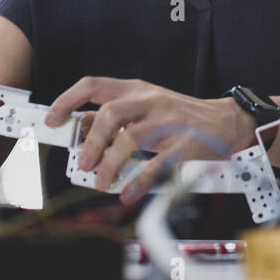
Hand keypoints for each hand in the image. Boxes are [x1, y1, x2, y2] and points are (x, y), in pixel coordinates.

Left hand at [44, 77, 257, 203]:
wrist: (227, 120)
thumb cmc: (181, 115)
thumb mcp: (147, 105)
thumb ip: (117, 115)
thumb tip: (80, 129)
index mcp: (136, 90)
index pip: (93, 85)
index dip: (67, 101)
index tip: (51, 120)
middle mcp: (150, 102)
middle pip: (110, 114)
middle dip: (90, 142)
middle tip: (83, 164)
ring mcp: (168, 122)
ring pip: (130, 140)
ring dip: (110, 165)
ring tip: (103, 182)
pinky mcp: (184, 145)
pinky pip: (156, 166)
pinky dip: (138, 183)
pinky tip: (128, 194)